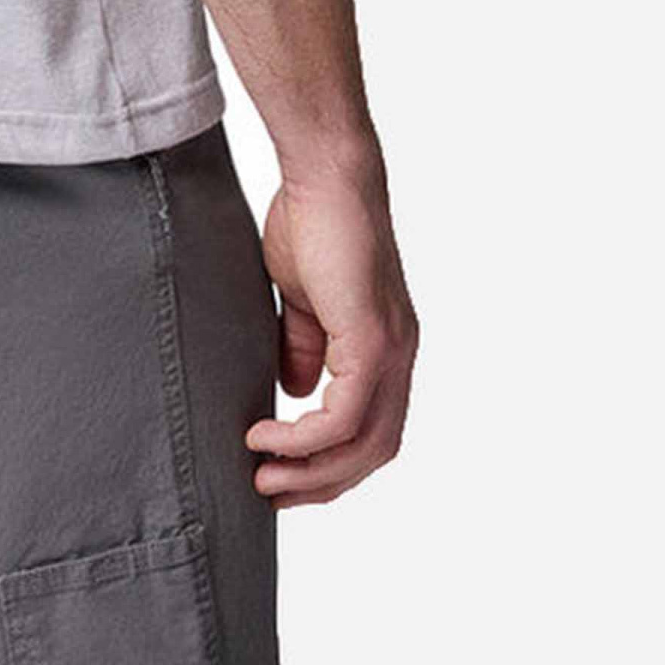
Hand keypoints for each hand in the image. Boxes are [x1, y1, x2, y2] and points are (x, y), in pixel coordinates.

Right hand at [246, 153, 417, 505]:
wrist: (325, 172)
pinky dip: (304, 438)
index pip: (371, 429)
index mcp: (385, 347)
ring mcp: (392, 351)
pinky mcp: (371, 340)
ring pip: (364, 444)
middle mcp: (400, 356)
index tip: (283, 473)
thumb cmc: (312, 220)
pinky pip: (343, 415)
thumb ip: (305, 345)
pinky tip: (265, 434)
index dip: (332, 463)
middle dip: (323, 483)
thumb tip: (295, 392)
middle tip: (271, 492)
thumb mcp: (304, 296)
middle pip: (375, 452)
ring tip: (264, 476)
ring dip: (312, 472)